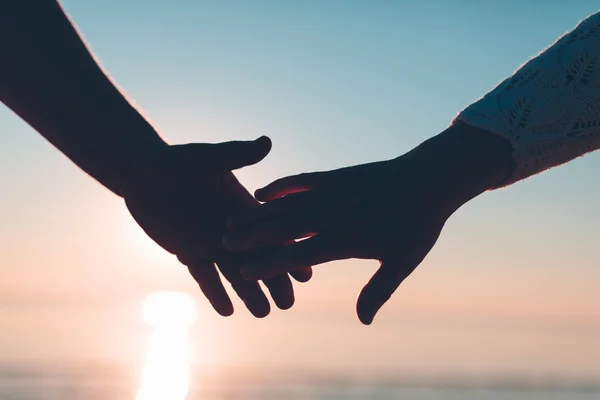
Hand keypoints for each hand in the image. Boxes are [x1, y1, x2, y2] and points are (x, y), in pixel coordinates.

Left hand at [121, 136, 311, 317]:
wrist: (142, 176)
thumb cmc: (175, 161)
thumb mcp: (206, 158)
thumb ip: (235, 154)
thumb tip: (266, 142)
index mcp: (244, 208)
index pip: (272, 232)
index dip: (288, 252)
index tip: (306, 272)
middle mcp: (233, 230)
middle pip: (259, 259)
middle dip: (275, 280)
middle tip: (289, 303)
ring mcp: (212, 244)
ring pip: (235, 273)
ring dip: (249, 292)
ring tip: (264, 313)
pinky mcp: (189, 253)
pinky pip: (204, 277)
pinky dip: (215, 292)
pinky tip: (227, 311)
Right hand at [223, 124, 512, 323]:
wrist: (428, 179)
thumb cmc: (417, 224)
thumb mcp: (402, 261)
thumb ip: (378, 290)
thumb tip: (363, 321)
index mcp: (345, 238)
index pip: (298, 254)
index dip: (269, 263)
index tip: (243, 271)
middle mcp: (331, 214)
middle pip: (283, 228)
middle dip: (251, 236)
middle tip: (222, 243)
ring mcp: (330, 192)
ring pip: (285, 205)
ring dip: (256, 214)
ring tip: (230, 221)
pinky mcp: (333, 176)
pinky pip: (299, 182)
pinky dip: (278, 188)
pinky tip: (260, 193)